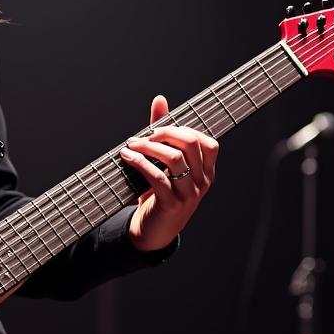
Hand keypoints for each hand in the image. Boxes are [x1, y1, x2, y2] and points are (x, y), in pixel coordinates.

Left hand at [120, 94, 218, 252]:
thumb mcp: (163, 165)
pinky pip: (157, 176)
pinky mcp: (171, 204)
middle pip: (191, 144)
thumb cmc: (158, 195)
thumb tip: (160, 100)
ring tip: (131, 145)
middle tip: (142, 136)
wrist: (152, 233)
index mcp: (205, 172)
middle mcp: (202, 182)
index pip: (207, 142)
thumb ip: (163, 134)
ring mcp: (189, 195)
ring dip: (148, 147)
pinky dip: (139, 162)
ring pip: (174, 158)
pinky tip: (126, 158)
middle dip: (164, 133)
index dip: (182, 130)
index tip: (158, 131)